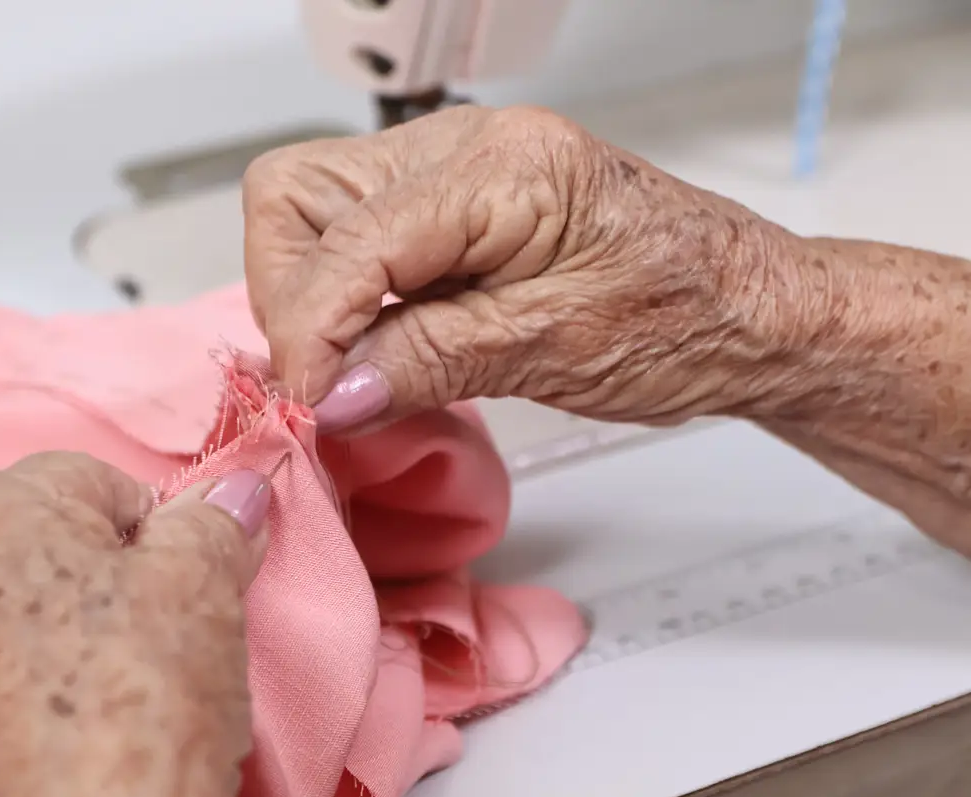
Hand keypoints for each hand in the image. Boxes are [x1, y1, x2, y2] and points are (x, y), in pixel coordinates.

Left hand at [0, 452, 270, 796]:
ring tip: (119, 692)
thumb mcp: (204, 582)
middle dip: (105, 577)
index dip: (157, 534)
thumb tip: (236, 491)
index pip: (95, 483)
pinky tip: (77, 731)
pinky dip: (29, 687)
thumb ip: (216, 518)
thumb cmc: (141, 706)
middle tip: (158, 637)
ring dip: (66, 631)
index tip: (185, 586)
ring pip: (12, 610)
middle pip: (43, 543)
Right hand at [242, 105, 817, 432]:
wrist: (750, 311)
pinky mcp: (444, 202)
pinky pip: (348, 232)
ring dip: (308, 295)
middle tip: (327, 380)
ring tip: (355, 364)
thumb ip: (429, 363)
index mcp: (504, 169)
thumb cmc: (687, 319)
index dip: (310, 332)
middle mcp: (465, 146)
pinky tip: (379, 342)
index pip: (347, 241)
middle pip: (295, 196)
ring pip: (306, 210)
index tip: (312, 406)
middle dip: (291, 297)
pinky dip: (342, 294)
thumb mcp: (555, 353)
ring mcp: (449, 167)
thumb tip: (331, 393)